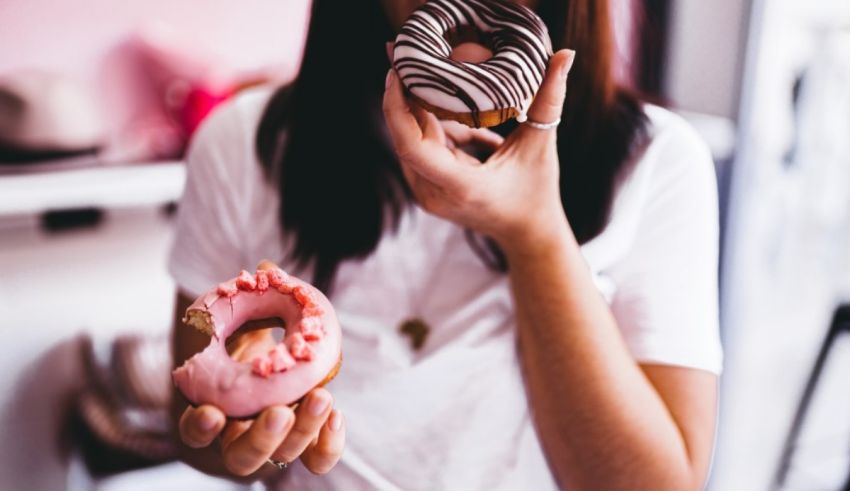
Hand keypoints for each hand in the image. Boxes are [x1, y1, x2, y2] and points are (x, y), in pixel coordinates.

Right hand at [177, 261, 344, 476]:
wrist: (270, 370)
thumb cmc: (248, 346)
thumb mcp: (246, 323)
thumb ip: (252, 301)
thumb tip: (268, 268)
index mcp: (212, 410)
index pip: (195, 431)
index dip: (200, 427)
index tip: (212, 414)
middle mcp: (238, 435)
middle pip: (241, 457)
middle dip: (260, 438)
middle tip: (279, 413)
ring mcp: (273, 444)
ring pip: (281, 458)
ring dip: (301, 432)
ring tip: (321, 399)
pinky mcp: (304, 444)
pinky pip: (316, 458)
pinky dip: (328, 444)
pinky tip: (336, 414)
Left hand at [383, 48, 575, 252]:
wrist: (527, 233)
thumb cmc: (536, 192)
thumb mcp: (541, 143)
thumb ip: (549, 98)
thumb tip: (564, 54)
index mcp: (460, 185)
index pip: (411, 145)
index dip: (396, 108)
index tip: (397, 74)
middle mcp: (435, 194)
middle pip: (408, 137)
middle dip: (410, 100)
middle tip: (416, 62)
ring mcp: (427, 196)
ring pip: (416, 142)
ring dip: (434, 118)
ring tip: (466, 109)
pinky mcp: (426, 192)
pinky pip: (423, 151)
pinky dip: (443, 134)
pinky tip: (475, 135)